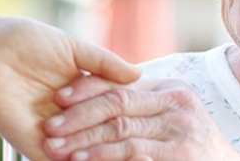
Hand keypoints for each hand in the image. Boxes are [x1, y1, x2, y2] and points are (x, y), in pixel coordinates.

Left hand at [0, 17, 140, 160]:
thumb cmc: (24, 42)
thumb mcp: (72, 47)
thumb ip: (104, 63)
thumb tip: (139, 75)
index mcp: (79, 90)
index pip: (112, 108)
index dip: (133, 114)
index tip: (159, 120)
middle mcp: (69, 114)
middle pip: (102, 133)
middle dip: (124, 142)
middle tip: (154, 146)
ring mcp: (55, 132)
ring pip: (86, 151)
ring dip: (107, 156)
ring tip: (139, 158)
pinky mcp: (36, 145)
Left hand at [42, 76, 239, 160]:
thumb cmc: (189, 142)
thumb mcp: (169, 114)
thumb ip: (139, 102)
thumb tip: (93, 87)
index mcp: (170, 90)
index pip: (120, 86)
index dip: (87, 92)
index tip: (58, 99)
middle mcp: (178, 104)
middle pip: (118, 107)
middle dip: (79, 118)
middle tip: (50, 129)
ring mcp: (181, 131)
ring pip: (123, 134)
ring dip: (87, 144)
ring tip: (60, 152)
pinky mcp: (181, 155)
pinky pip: (135, 156)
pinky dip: (107, 160)